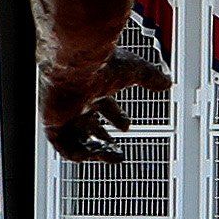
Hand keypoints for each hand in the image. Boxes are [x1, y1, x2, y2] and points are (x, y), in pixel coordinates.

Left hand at [39, 37, 159, 161]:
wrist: (77, 62)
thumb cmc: (100, 62)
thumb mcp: (134, 70)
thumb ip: (150, 76)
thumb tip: (166, 82)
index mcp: (92, 86)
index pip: (102, 104)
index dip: (115, 116)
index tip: (125, 126)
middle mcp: (76, 99)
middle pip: (88, 126)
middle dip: (103, 140)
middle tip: (116, 152)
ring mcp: (63, 111)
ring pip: (76, 138)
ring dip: (94, 150)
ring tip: (112, 156)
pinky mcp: (52, 121)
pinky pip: (60, 145)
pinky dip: (77, 154)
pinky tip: (92, 154)